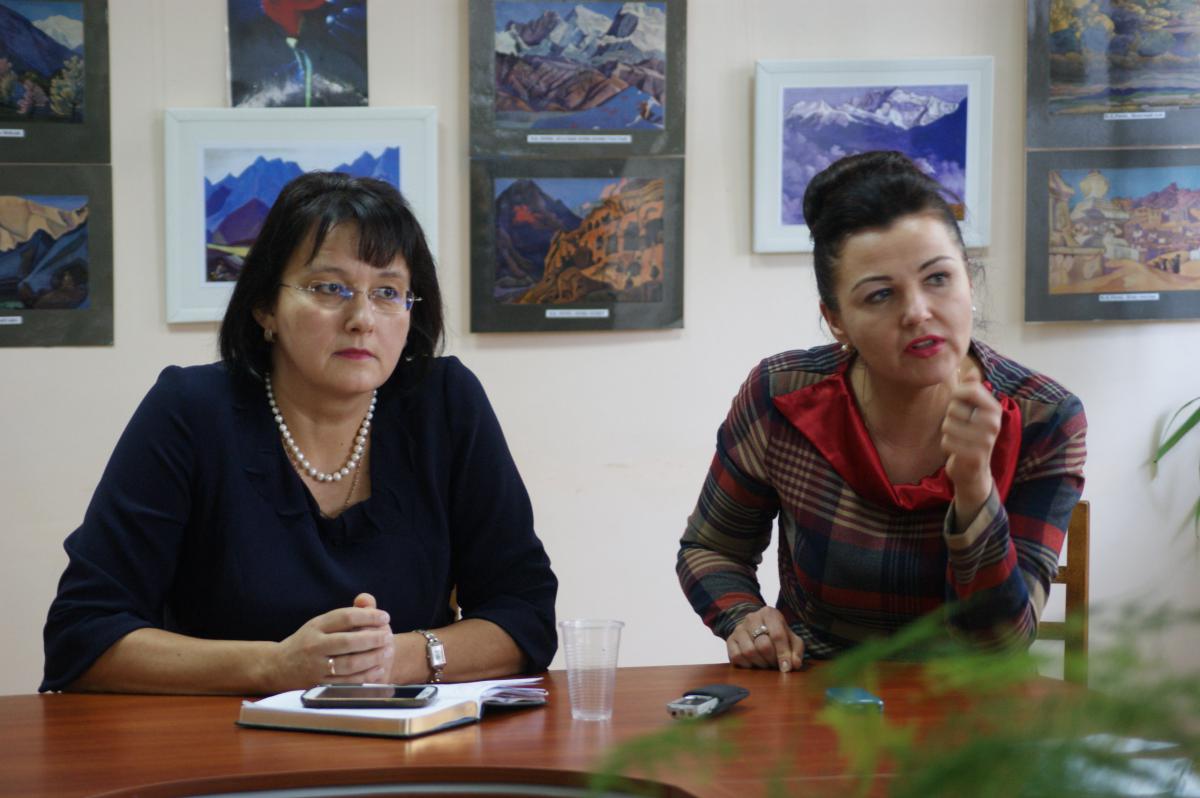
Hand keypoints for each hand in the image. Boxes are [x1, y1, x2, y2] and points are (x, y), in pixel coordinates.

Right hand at [270, 593, 393, 689]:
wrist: (278, 667)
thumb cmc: (308, 642)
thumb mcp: (321, 623)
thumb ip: (347, 613)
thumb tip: (368, 600)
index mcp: (316, 626)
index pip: (345, 617)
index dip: (368, 616)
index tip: (385, 617)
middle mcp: (314, 646)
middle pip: (348, 641)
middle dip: (373, 638)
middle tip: (388, 635)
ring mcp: (316, 667)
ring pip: (349, 663)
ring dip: (372, 658)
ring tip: (387, 651)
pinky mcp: (319, 685)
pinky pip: (346, 682)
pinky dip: (365, 676)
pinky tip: (378, 669)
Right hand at [726, 608, 804, 671]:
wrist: (756, 628)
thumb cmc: (777, 634)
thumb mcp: (791, 639)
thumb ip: (796, 650)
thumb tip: (794, 664)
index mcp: (769, 613)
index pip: (777, 635)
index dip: (783, 653)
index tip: (786, 668)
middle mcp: (752, 617)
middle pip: (763, 645)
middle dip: (772, 660)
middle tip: (776, 664)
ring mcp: (739, 628)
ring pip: (749, 652)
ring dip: (760, 663)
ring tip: (766, 664)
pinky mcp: (730, 639)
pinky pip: (737, 656)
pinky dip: (747, 665)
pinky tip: (754, 663)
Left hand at [941, 371, 1000, 523]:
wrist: (973, 471)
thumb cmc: (969, 436)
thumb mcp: (973, 412)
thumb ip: (972, 391)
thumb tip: (971, 369)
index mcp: (994, 408)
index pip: (969, 389)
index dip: (956, 395)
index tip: (960, 406)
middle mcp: (994, 423)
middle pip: (953, 408)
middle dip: (950, 418)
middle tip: (961, 429)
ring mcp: (986, 440)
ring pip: (947, 425)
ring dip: (947, 433)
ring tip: (959, 440)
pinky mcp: (975, 456)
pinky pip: (946, 441)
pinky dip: (946, 446)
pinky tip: (957, 451)